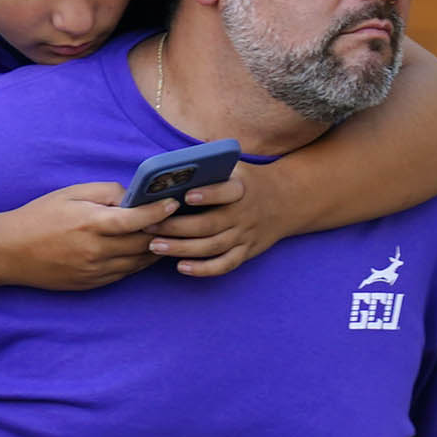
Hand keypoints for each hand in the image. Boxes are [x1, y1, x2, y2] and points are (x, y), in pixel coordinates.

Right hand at [0, 182, 178, 289]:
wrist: (10, 252)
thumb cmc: (40, 216)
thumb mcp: (70, 193)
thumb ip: (105, 192)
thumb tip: (133, 197)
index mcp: (90, 223)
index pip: (135, 220)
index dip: (158, 212)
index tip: (173, 203)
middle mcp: (95, 251)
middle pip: (143, 243)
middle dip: (163, 231)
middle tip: (176, 219)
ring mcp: (95, 271)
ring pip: (138, 262)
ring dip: (155, 249)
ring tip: (165, 234)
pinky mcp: (93, 284)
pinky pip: (126, 274)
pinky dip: (138, 262)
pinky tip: (143, 250)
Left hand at [152, 172, 285, 277]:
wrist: (285, 200)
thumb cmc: (247, 181)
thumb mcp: (235, 167)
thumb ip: (209, 168)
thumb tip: (169, 170)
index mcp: (242, 188)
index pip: (227, 192)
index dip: (208, 195)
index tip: (186, 196)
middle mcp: (244, 214)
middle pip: (209, 225)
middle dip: (177, 227)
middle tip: (150, 227)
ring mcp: (246, 235)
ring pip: (212, 247)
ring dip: (182, 248)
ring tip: (155, 246)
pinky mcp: (247, 252)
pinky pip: (225, 265)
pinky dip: (203, 269)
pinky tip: (181, 267)